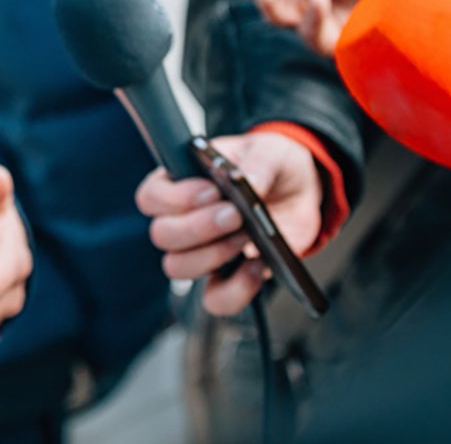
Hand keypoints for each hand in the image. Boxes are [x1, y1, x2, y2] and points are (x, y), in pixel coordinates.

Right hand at [135, 132, 322, 315]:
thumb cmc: (270, 165)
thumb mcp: (270, 151)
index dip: (174, 198)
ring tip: (247, 236)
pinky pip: (215, 299)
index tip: (211, 191)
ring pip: (178, 267)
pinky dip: (236, 289)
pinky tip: (257, 266)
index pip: (151, 197)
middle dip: (198, 227)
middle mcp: (183, 219)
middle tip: (235, 214)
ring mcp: (202, 251)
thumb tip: (248, 182)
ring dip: (212, 255)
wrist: (299, 192)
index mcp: (181, 182)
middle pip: (162, 235)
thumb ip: (258, 163)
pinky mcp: (226, 277)